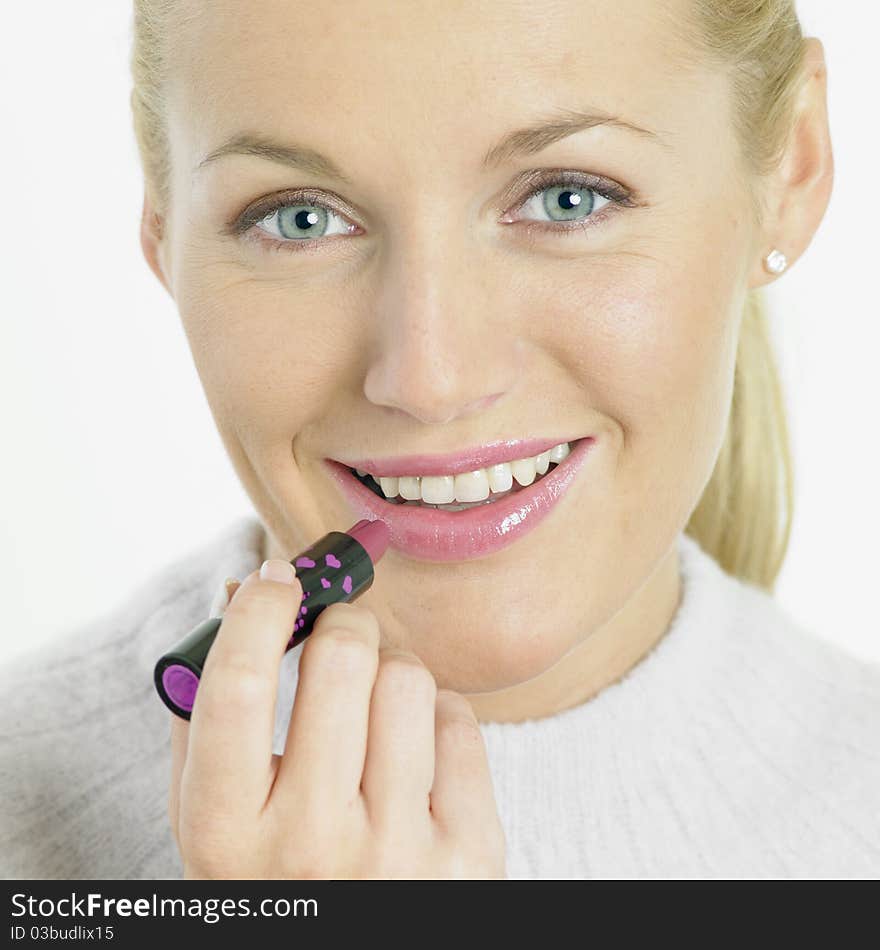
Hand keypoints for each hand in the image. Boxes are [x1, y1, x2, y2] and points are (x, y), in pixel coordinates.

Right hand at [168, 562, 506, 878]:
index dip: (259, 611)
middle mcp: (312, 848)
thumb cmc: (273, 868)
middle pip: (341, 662)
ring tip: (377, 704)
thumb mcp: (214, 811)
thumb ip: (208, 709)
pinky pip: (461, 718)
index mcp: (228, 835)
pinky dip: (437, 713)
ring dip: (391, 668)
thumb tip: (241, 591)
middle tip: (339, 631)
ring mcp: (398, 855)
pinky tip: (416, 751)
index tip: (277, 577)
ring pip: (408, 679)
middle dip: (341, 622)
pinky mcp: (469, 856)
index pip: (237, 686)